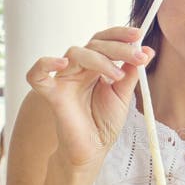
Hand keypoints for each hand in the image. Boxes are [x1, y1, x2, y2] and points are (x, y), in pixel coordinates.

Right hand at [26, 26, 154, 169]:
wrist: (93, 150)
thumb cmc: (104, 123)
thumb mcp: (123, 95)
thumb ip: (131, 72)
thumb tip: (147, 51)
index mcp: (95, 66)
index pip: (103, 40)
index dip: (119, 34)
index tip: (138, 35)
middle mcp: (79, 69)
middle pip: (93, 44)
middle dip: (118, 48)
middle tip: (138, 56)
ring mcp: (64, 79)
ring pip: (75, 52)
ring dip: (100, 59)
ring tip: (117, 75)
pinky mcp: (52, 94)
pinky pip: (37, 75)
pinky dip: (45, 64)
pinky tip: (61, 62)